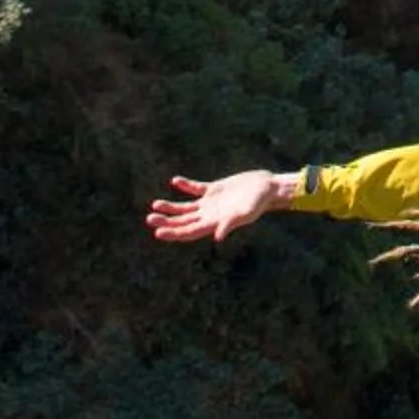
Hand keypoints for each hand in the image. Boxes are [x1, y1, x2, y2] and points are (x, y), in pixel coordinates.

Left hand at [145, 169, 291, 244]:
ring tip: (155, 204)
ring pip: (185, 207)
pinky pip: (196, 189)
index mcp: (214, 223)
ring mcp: (210, 203)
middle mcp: (209, 215)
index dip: (173, 233)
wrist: (268, 188)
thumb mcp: (245, 213)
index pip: (188, 232)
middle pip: (183, 221)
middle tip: (150, 218)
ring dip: (171, 206)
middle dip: (166, 220)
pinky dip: (186, 186)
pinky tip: (175, 181)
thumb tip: (217, 237)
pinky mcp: (214, 189)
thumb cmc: (258, 203)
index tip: (157, 232)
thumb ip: (231, 224)